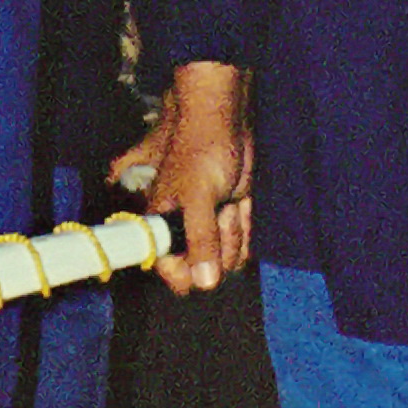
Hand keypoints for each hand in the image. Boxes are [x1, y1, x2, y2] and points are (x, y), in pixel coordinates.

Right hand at [121, 64, 251, 293]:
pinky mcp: (229, 215)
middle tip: (218, 214)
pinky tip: (236, 206)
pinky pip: (240, 242)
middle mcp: (184, 229)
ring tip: (227, 203)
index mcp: (164, 225)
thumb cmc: (201, 154)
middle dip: (219, 247)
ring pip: (226, 256)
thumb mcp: (198, 198)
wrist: (224, 124)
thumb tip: (204, 283)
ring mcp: (208, 224)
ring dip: (233, 233)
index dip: (183, 273)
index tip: (200, 266)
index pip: (168, 267)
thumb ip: (200, 239)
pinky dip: (243, 228)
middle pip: (204, 268)